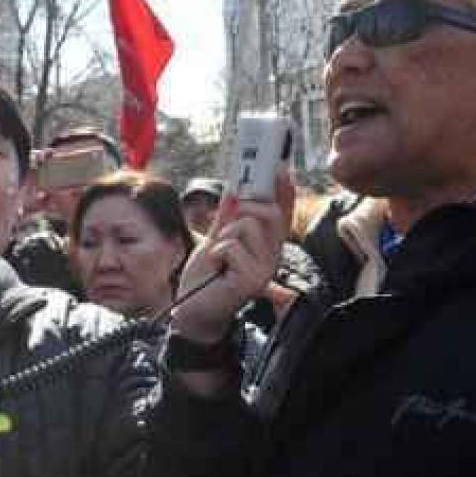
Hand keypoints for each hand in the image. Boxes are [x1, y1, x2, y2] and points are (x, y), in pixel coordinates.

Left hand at [171, 170, 294, 343]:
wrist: (192, 310)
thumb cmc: (205, 277)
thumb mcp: (216, 239)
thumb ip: (227, 216)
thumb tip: (234, 189)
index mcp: (266, 245)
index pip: (282, 212)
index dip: (283, 189)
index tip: (280, 166)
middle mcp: (272, 256)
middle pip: (270, 212)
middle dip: (245, 206)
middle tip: (230, 215)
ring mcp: (265, 269)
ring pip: (248, 226)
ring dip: (224, 236)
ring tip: (219, 255)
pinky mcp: (253, 280)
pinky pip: (233, 246)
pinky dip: (217, 252)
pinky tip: (216, 267)